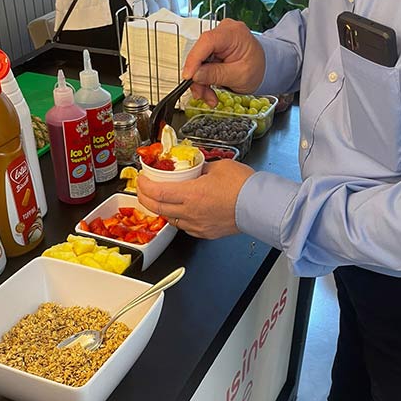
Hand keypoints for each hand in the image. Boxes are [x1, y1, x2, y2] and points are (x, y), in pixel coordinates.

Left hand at [137, 159, 253, 238]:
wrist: (260, 206)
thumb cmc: (244, 186)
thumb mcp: (218, 167)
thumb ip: (200, 169)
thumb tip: (193, 169)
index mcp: (191, 194)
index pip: (157, 192)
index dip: (144, 186)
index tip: (141, 178)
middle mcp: (190, 213)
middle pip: (157, 208)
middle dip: (145, 198)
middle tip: (143, 189)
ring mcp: (197, 225)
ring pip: (170, 219)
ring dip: (161, 208)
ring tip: (160, 199)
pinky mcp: (205, 233)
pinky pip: (184, 226)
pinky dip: (177, 217)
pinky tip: (180, 210)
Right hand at [182, 19, 265, 105]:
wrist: (262, 68)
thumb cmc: (256, 67)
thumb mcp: (239, 76)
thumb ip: (216, 75)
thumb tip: (195, 75)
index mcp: (234, 33)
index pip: (207, 41)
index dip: (194, 59)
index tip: (189, 77)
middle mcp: (222, 32)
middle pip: (200, 53)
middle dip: (197, 77)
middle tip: (201, 95)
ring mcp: (216, 40)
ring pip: (198, 62)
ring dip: (200, 83)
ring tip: (209, 97)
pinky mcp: (212, 50)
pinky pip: (201, 64)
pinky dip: (203, 80)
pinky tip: (209, 91)